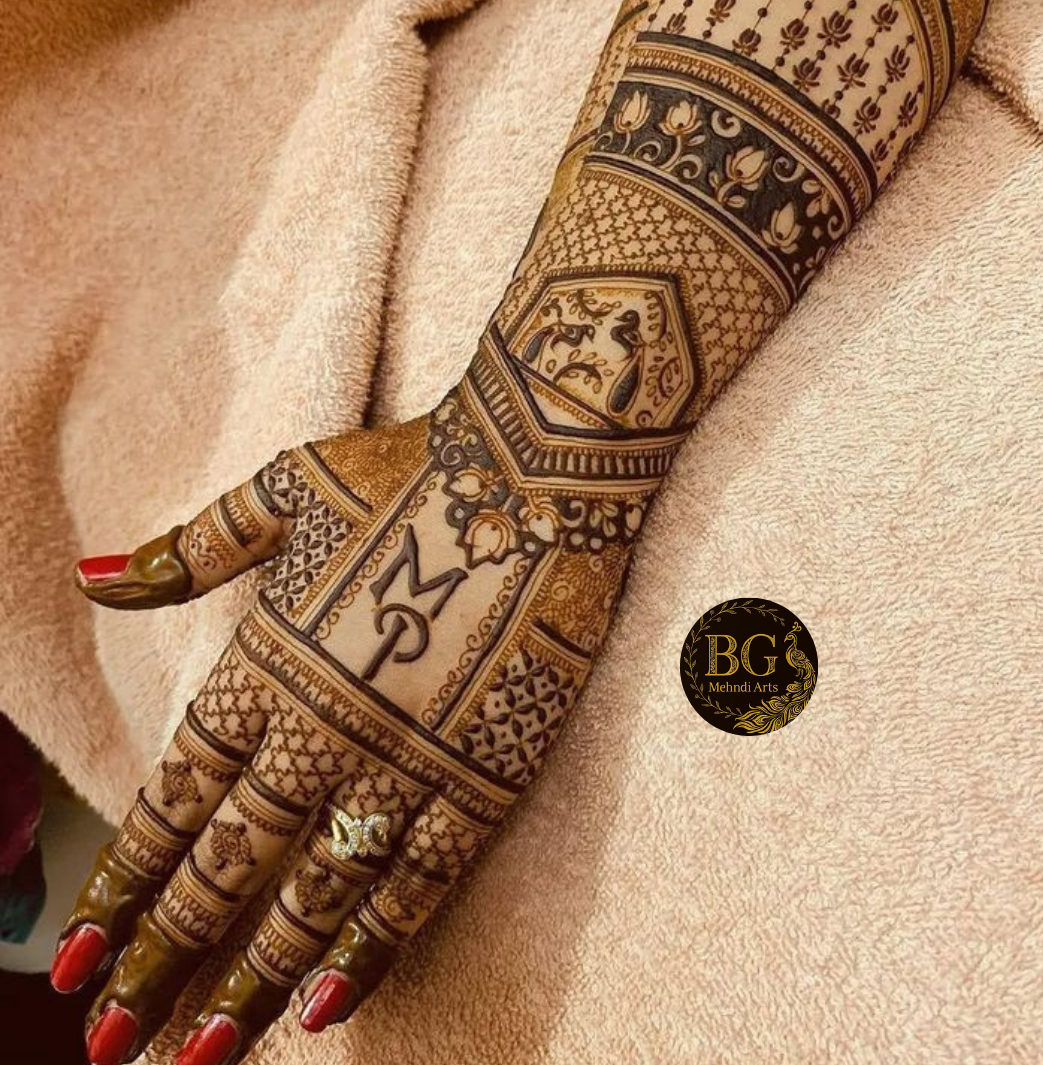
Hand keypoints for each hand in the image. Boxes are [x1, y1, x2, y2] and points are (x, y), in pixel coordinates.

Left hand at [52, 383, 639, 1064]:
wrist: (536, 466)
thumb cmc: (406, 467)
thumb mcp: (281, 490)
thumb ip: (187, 549)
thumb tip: (90, 579)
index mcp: (268, 662)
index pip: (176, 798)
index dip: (123, 885)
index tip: (77, 959)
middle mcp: (323, 725)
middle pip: (229, 866)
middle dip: (166, 959)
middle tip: (114, 1041)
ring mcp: (407, 756)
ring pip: (313, 894)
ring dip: (253, 979)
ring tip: (202, 1055)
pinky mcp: (486, 771)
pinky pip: (419, 879)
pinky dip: (371, 945)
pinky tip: (328, 1002)